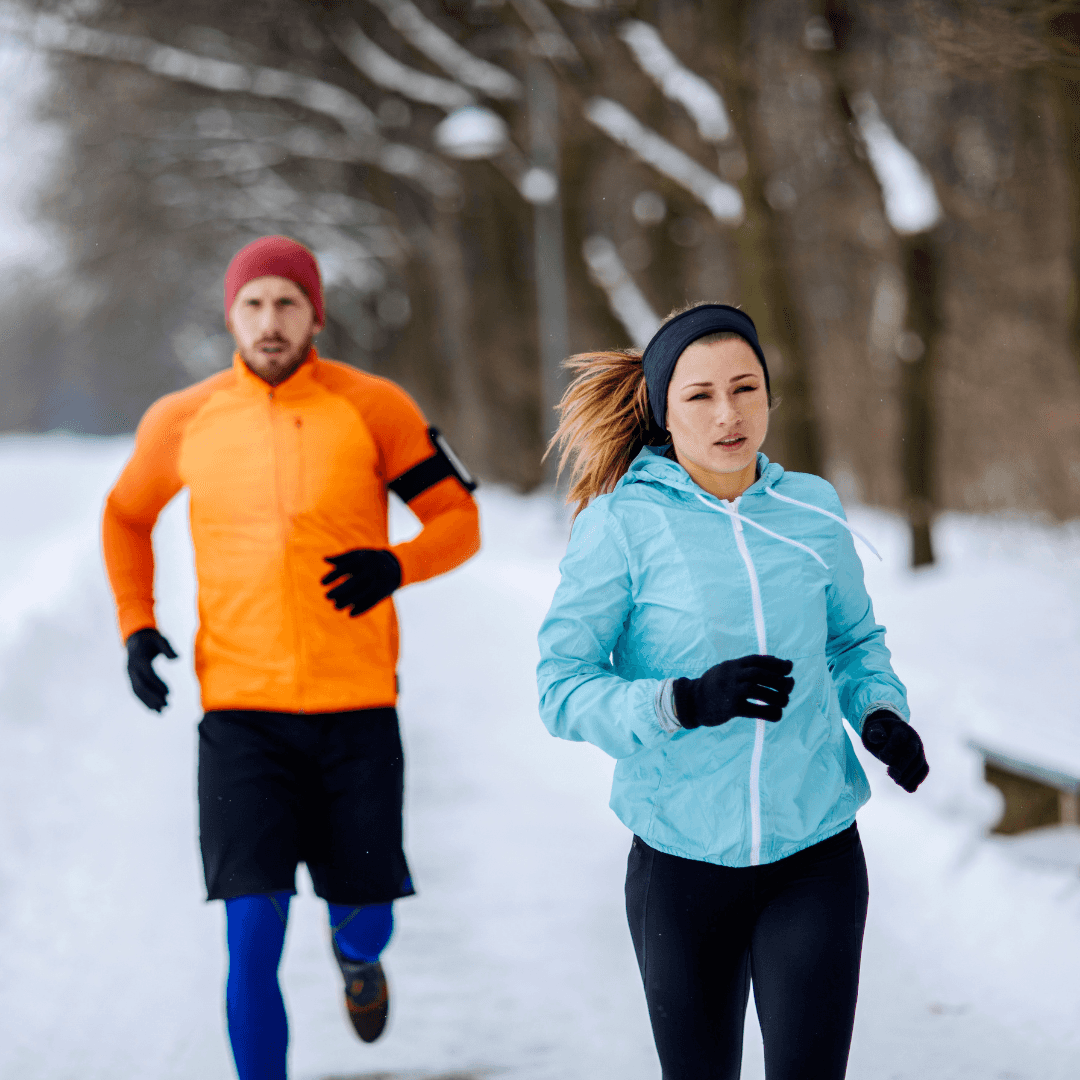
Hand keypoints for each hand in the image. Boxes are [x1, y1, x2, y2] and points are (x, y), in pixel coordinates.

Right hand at [126, 628, 177, 712]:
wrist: (135, 638)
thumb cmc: (151, 639)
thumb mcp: (160, 639)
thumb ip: (168, 648)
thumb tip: (177, 658)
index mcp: (139, 659)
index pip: (148, 675)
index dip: (158, 684)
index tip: (169, 693)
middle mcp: (132, 668)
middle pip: (141, 686)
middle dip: (153, 697)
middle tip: (167, 706)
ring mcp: (130, 674)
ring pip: (137, 691)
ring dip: (149, 702)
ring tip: (162, 711)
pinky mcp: (131, 678)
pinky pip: (136, 691)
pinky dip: (144, 701)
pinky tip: (154, 709)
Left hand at [321, 549, 401, 616]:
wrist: (396, 566)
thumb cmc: (371, 560)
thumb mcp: (359, 555)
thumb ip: (342, 558)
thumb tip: (324, 559)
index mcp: (363, 560)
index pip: (345, 567)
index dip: (333, 575)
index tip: (322, 583)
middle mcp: (371, 571)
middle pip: (354, 583)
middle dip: (340, 590)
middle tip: (327, 596)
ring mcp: (378, 582)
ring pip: (362, 594)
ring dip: (348, 602)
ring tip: (336, 607)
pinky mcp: (383, 592)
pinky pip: (372, 602)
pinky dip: (362, 609)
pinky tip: (350, 614)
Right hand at [673, 655, 794, 728]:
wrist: (691, 702)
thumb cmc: (714, 687)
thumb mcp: (727, 671)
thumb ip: (746, 668)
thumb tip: (776, 664)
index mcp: (732, 666)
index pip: (757, 660)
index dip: (776, 662)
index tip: (790, 667)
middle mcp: (731, 676)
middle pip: (759, 673)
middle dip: (779, 679)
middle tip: (790, 686)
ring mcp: (730, 691)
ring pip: (758, 690)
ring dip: (777, 696)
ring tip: (784, 701)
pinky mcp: (730, 708)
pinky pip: (754, 710)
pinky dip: (769, 713)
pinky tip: (776, 715)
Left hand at [861, 711, 928, 791]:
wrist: (888, 733)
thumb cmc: (878, 733)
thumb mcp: (872, 729)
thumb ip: (874, 733)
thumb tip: (878, 737)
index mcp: (900, 728)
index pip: (899, 738)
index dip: (891, 749)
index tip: (882, 758)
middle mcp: (912, 738)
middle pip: (912, 752)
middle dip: (902, 765)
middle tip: (892, 775)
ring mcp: (919, 749)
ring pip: (920, 763)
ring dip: (909, 776)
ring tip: (896, 781)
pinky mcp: (920, 760)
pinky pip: (924, 770)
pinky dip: (916, 780)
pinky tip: (906, 787)